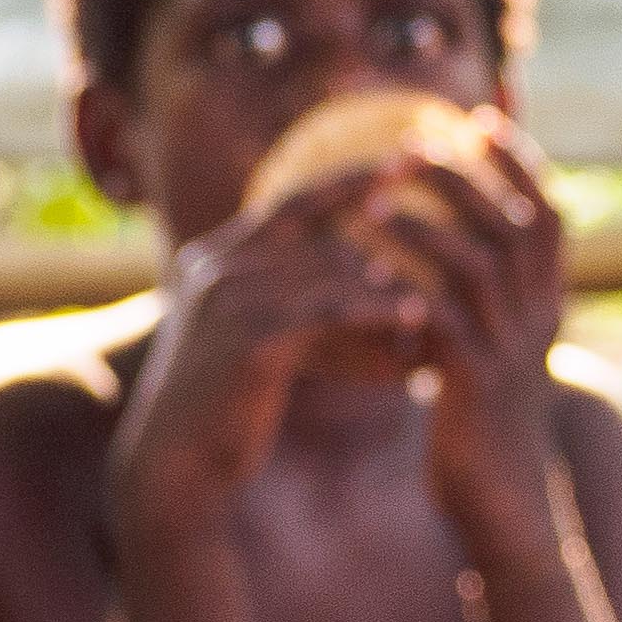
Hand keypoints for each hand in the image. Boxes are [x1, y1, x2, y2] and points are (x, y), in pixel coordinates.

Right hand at [112, 177, 439, 530]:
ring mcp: (230, 299)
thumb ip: (304, 308)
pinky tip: (417, 321)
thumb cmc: (228, 408)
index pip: (293, 202)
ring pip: (332, 270)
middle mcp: (219, 267)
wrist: (175, 465)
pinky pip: (331, 311)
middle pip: (321, 234)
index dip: (350, 179)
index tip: (406, 156)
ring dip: (389, 287)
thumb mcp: (264, 344)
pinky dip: (378, 311)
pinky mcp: (250, 337)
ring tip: (437, 303)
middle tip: (447, 219)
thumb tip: (381, 283)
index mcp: (218, 260)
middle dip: (384, 231)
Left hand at [395, 120, 569, 535]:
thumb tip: (445, 253)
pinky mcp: (473, 381)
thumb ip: (479, 304)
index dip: (522, 161)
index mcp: (546, 306)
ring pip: (478, 262)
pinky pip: (443, 317)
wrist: (500, 506)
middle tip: (412, 143)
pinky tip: (367, 264)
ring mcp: (510, 349)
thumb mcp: (491, 354)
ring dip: (428, 219)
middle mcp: (538, 319)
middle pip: (514, 223)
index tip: (483, 116)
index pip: (549, 215)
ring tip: (378, 191)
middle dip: (466, 175)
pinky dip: (407, 282)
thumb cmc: (483, 429)